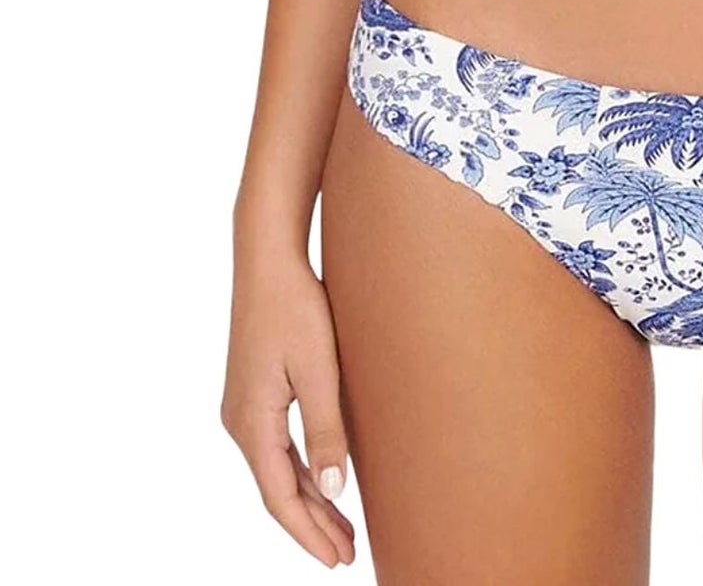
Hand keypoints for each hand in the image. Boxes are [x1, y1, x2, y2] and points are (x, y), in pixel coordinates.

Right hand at [221, 250, 356, 567]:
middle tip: (347, 553)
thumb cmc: (295, 308)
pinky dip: (301, 470)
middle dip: (312, 525)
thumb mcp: (319, 370)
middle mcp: (241, 423)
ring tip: (343, 527)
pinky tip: (324, 479)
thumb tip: (335, 490)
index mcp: (252, 424)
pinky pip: (277, 447)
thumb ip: (326, 431)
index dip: (309, 532)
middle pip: (278, 490)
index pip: (280, 498)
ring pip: (278, 470)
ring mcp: (245, 408)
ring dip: (310, 499)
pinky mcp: (255, 392)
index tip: (337, 559)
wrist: (268, 261)